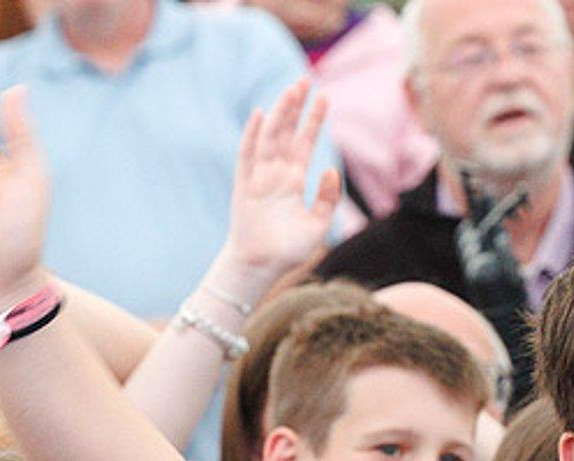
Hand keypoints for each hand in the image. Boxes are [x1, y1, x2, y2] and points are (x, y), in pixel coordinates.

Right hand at [218, 79, 340, 296]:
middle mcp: (276, 174)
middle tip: (306, 80)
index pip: (304, 143)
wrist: (261, 268)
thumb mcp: (317, 225)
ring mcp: (259, 178)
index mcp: (293, 181)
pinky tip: (261, 115)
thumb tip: (329, 169)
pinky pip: (247, 156)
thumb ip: (327, 198)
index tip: (324, 97)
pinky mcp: (244, 186)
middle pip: (286, 132)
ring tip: (292, 90)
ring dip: (280, 113)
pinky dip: (253, 136)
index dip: (313, 120)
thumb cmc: (287, 250)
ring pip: (270, 137)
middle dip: (295, 106)